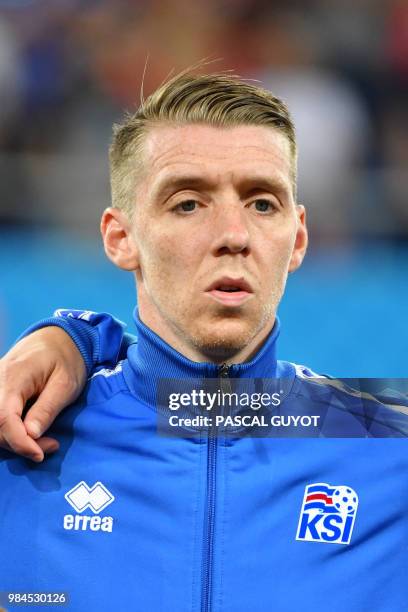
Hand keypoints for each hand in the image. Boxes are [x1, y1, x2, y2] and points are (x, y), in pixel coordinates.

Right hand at [0, 327, 86, 461]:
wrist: (57, 339)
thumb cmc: (66, 359)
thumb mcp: (66, 383)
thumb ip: (47, 408)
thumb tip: (31, 435)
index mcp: (14, 376)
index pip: (4, 417)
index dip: (18, 442)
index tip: (39, 454)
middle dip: (19, 443)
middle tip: (49, 446)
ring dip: (14, 440)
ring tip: (44, 441)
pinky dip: (10, 431)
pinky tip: (30, 433)